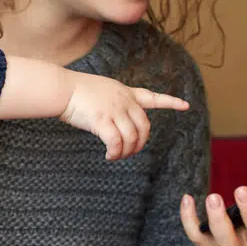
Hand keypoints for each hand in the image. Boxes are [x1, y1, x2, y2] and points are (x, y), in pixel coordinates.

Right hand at [59, 74, 189, 159]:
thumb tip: (114, 121)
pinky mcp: (103, 121)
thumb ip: (112, 104)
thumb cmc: (73, 91)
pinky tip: (109, 156)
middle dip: (139, 144)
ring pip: (131, 138)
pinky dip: (115, 153)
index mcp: (124, 92)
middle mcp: (124, 101)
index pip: (152, 97)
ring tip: (116, 156)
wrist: (60, 88)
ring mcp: (114, 110)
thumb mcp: (100, 92)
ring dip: (126, 152)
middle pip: (144, 127)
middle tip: (128, 152)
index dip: (170, 102)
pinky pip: (116, 143)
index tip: (186, 106)